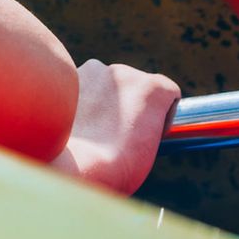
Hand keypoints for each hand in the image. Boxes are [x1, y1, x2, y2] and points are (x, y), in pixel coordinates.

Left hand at [49, 60, 179, 195]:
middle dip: (130, 107)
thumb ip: (146, 127)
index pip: (167, 93)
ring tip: (94, 133)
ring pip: (107, 85)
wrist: (72, 165)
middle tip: (119, 136)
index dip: (162, 115)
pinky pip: (84, 87)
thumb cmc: (116, 167)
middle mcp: (126, 73)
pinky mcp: (71, 78)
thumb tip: (134, 126)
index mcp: (153, 88)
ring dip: (105, 102)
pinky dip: (83, 102)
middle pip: (134, 87)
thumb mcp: (146, 148)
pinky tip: (77, 126)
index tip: (150, 134)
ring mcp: (96, 71)